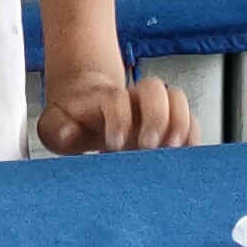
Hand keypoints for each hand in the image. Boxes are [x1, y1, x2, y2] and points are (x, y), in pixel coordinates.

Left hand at [38, 64, 197, 153]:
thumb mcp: (53, 126)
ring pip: (177, 99)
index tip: (114, 144)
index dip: (119, 119)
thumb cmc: (72, 121)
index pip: (118, 100)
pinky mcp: (169, 124)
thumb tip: (71, 131)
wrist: (86, 106)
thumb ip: (57, 128)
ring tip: (172, 150)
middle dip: (157, 116)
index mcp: (106, 98)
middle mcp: (133, 100)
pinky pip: (191, 122)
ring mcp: (153, 109)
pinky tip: (184, 157)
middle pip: (155, 89)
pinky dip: (193, 137)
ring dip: (180, 124)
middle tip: (149, 145)